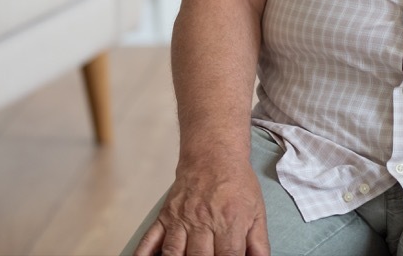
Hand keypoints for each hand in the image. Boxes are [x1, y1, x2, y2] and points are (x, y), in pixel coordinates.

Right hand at [133, 157, 268, 255]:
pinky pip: (150, 240)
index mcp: (230, 221)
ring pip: (173, 254)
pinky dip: (144, 254)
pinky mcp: (165, 217)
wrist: (213, 155)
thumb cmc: (237, 184)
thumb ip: (259, 243)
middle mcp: (203, 221)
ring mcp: (181, 220)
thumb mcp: (257, 212)